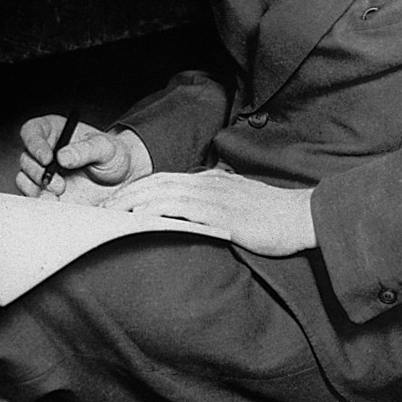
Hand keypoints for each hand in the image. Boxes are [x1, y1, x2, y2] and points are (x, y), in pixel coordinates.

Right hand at [16, 116, 151, 203]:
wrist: (120, 180)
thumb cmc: (112, 155)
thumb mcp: (105, 147)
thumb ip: (85, 150)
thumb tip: (62, 156)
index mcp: (54, 131)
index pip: (32, 131)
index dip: (35, 144)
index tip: (48, 159)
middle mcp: (44, 151)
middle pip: (25, 158)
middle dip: (39, 172)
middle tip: (60, 183)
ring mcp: (43, 172)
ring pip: (24, 179)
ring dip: (38, 188)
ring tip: (61, 191)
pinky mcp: (46, 192)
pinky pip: (33, 197)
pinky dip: (41, 201)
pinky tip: (57, 202)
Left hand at [102, 168, 315, 256]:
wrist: (300, 216)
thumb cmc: (271, 215)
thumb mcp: (237, 202)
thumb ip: (215, 202)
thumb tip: (193, 214)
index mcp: (209, 180)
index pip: (163, 180)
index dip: (136, 189)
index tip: (114, 202)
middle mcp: (207, 183)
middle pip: (156, 183)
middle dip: (126, 195)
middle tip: (101, 210)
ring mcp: (214, 197)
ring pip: (164, 194)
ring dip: (135, 203)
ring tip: (111, 216)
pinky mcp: (221, 215)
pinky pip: (183, 211)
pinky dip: (158, 213)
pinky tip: (141, 221)